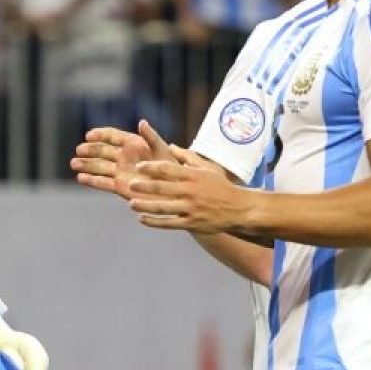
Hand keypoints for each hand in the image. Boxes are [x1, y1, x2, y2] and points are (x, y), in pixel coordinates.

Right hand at [71, 119, 171, 198]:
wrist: (174, 188)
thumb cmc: (171, 166)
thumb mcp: (161, 149)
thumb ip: (150, 136)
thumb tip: (141, 122)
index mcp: (132, 143)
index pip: (112, 135)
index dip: (100, 135)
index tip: (89, 136)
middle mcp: (123, 156)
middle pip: (102, 151)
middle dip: (90, 150)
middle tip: (79, 150)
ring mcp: (120, 172)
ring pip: (99, 166)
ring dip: (86, 165)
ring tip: (74, 164)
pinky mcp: (119, 187)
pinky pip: (103, 182)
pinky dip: (91, 180)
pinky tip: (80, 178)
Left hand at [129, 149, 255, 233]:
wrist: (239, 209)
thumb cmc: (221, 186)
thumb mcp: (207, 168)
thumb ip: (188, 157)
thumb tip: (170, 146)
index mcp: (193, 176)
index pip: (169, 169)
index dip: (152, 168)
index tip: (139, 167)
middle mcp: (191, 192)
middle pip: (163, 188)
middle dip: (145, 186)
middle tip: (131, 184)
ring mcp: (191, 209)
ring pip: (163, 208)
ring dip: (146, 206)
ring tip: (131, 203)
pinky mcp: (192, 223)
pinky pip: (169, 223)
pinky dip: (154, 222)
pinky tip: (142, 219)